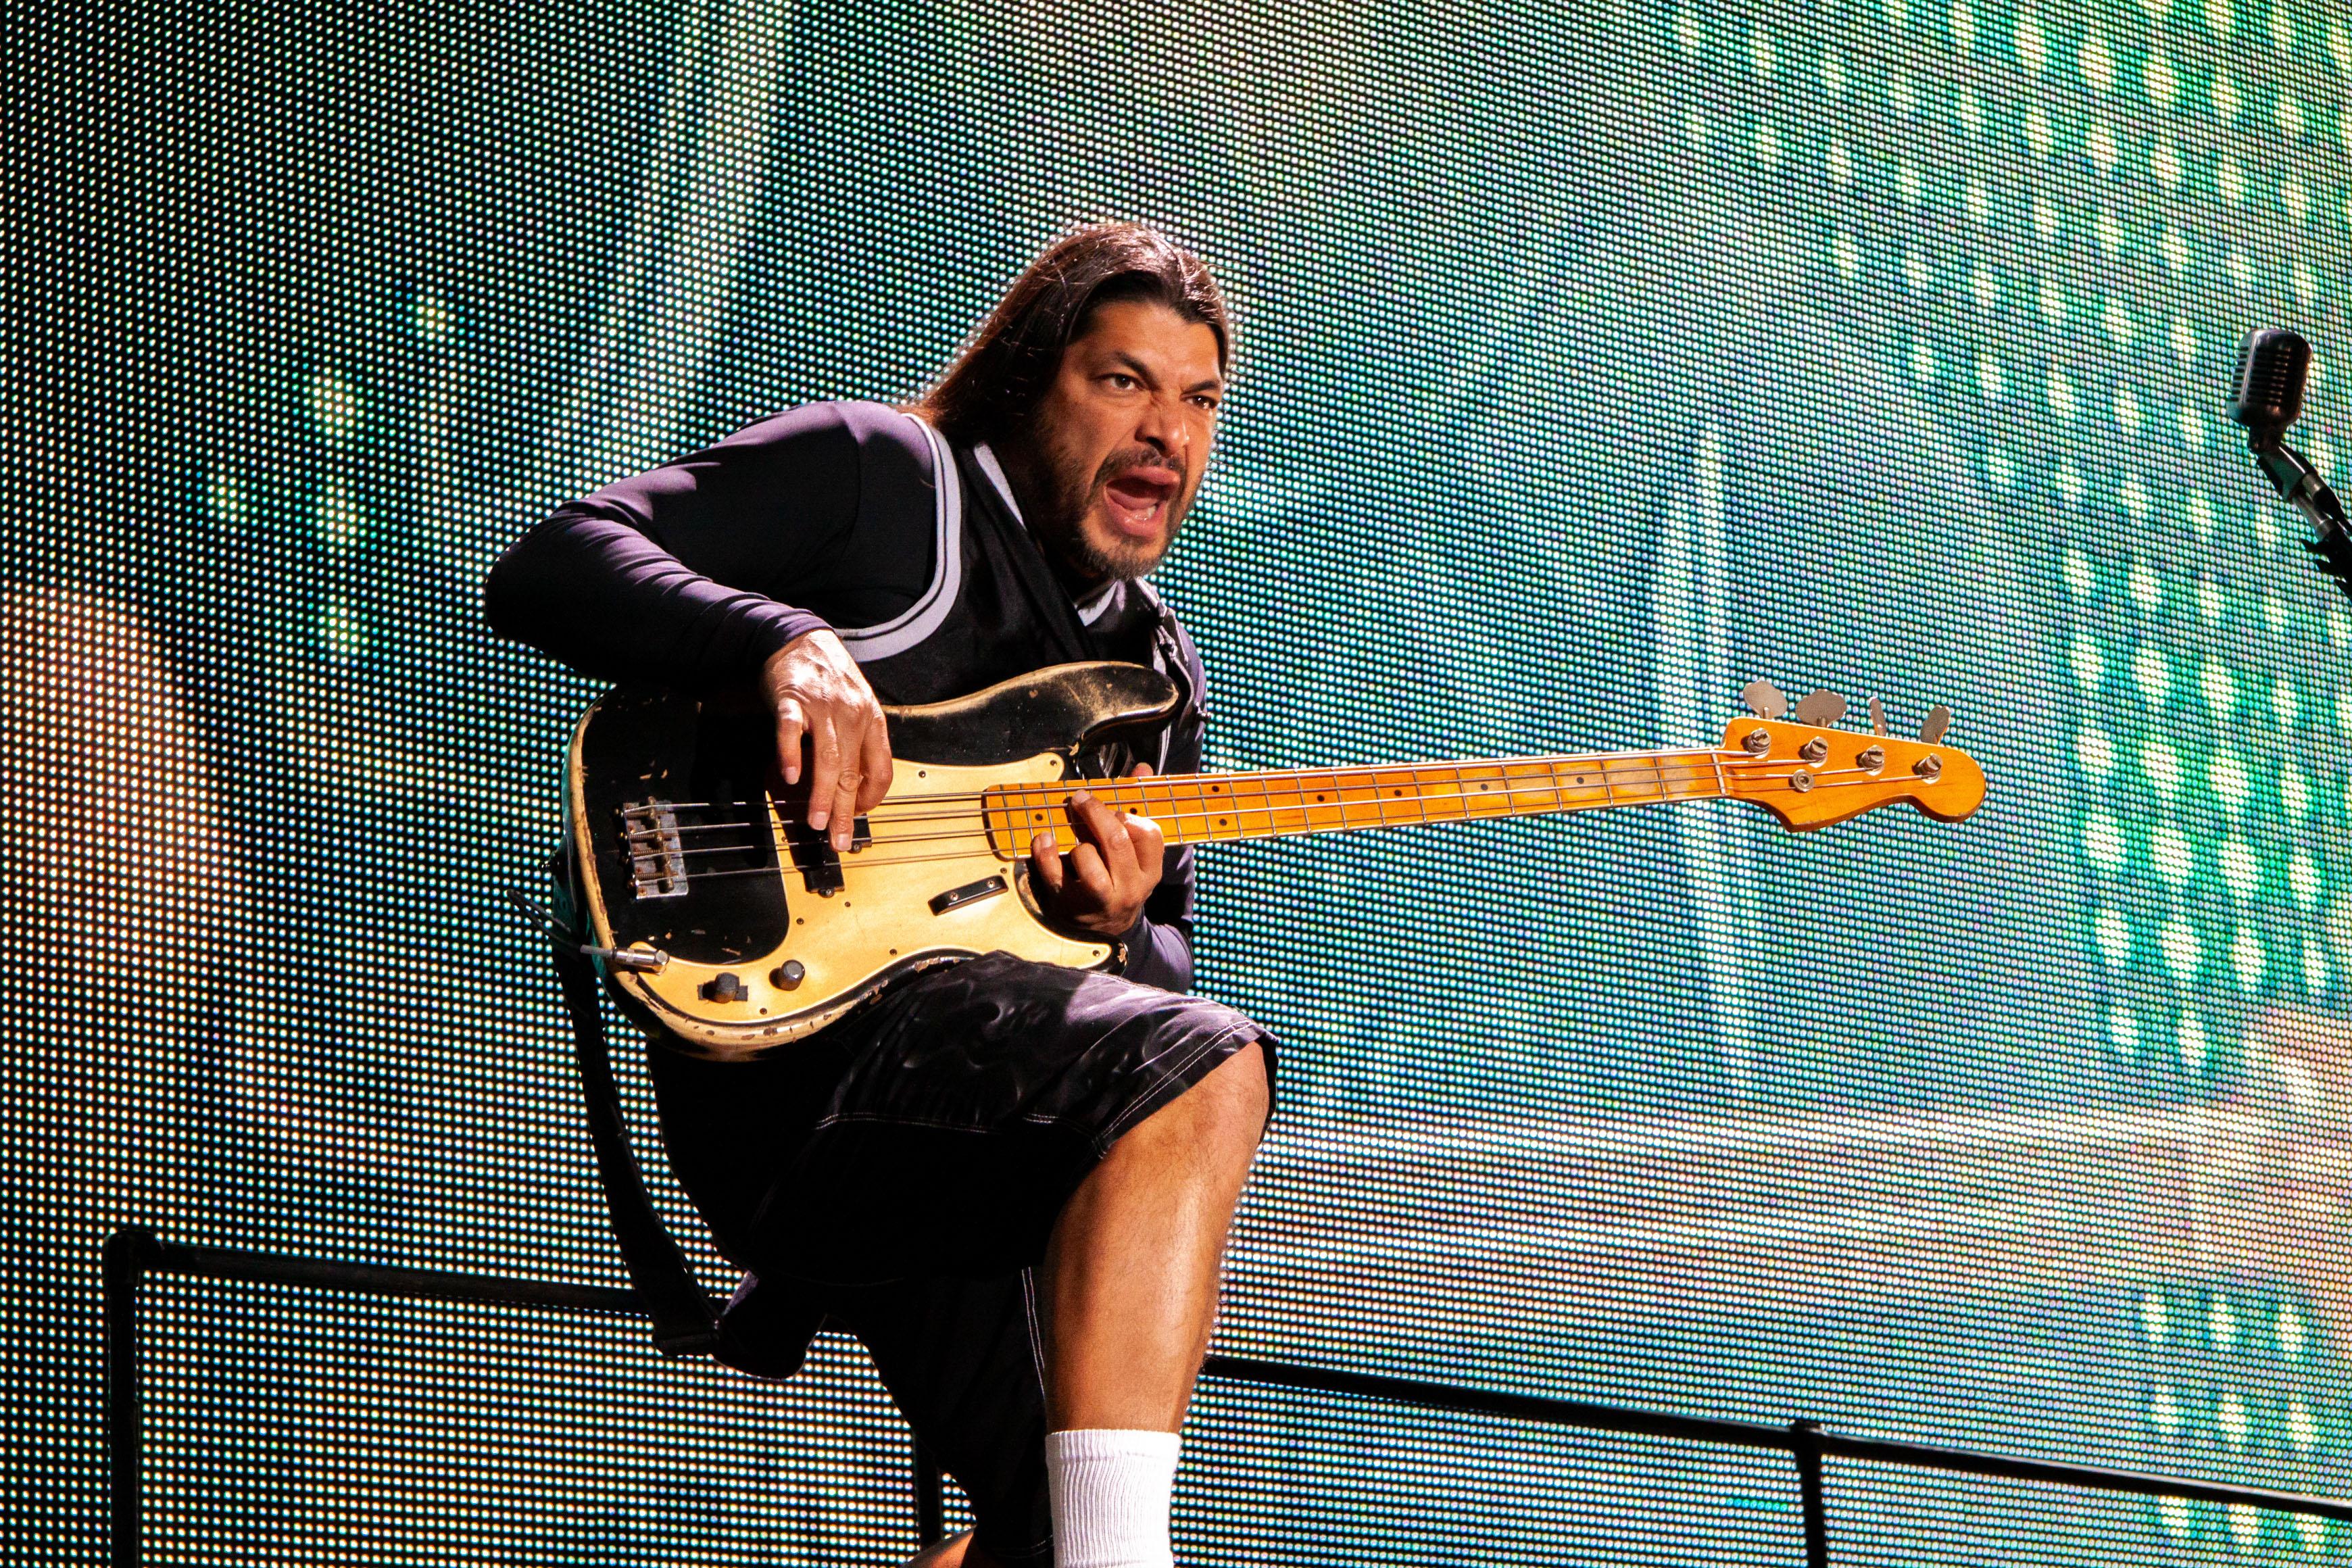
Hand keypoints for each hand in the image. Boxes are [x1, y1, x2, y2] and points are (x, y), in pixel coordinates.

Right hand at [761, 630, 891, 850]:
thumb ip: (857, 743)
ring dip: (823, 794)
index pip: (881, 768)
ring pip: (827, 758)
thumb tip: (855, 786)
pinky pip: (792, 730)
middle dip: (847, 811)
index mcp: (872, 720)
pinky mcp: (792, 699)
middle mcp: (852, 715)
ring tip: (818, 821)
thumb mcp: (855, 707)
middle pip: (853, 771)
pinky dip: (791, 754)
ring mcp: (822, 707)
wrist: (799, 639)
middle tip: (839, 839)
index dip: (872, 797)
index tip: (858, 816)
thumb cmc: (828, 678)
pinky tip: (790, 777)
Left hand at [1029, 764, 1165, 937]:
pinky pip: (1053, 874)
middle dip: (1096, 813)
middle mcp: (1129, 889)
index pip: (1149, 835)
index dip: (1129, 816)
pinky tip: (1043, 838)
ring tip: (1073, 839)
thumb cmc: (1119, 877)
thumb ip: (1138, 807)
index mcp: (1149, 872)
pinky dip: (1044, 852)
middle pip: (1116, 842)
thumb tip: (1143, 768)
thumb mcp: (1136, 852)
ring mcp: (1099, 900)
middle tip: (1081, 798)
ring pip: (1087, 860)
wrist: (1105, 928)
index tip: (1114, 809)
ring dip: (1077, 842)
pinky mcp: (1069, 906)